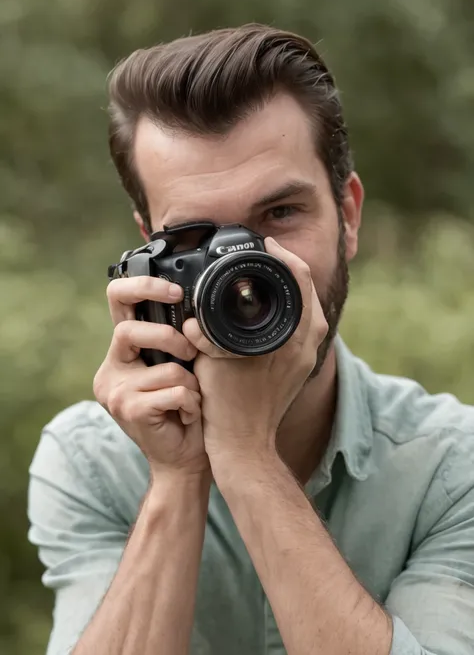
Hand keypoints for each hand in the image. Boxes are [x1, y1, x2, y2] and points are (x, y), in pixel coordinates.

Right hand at [93, 276, 209, 478]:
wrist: (183, 459)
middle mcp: (111, 369)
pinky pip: (174, 391)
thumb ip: (176, 338)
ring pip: (167, 367)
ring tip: (190, 400)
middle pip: (129, 330)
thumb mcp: (180, 366)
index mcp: (122, 353)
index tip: (175, 292)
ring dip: (191, 385)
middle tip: (189, 353)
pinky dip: (190, 402)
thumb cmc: (185, 409)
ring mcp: (115, 391)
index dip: (144, 287)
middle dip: (169, 338)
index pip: (118, 302)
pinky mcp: (128, 410)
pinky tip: (186, 415)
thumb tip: (195, 312)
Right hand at [183, 237, 327, 467]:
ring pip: (307, 306)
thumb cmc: (228, 406)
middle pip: (308, 288)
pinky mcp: (301, 363)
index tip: (266, 243)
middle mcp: (307, 343)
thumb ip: (206, 335)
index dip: (282, 254)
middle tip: (264, 253)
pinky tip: (265, 306)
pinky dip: (286, 307)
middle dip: (286, 267)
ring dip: (289, 286)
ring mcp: (306, 354)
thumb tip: (193, 318)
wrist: (243, 443)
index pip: (300, 279)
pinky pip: (300, 323)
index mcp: (293, 337)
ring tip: (265, 274)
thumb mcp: (215, 361)